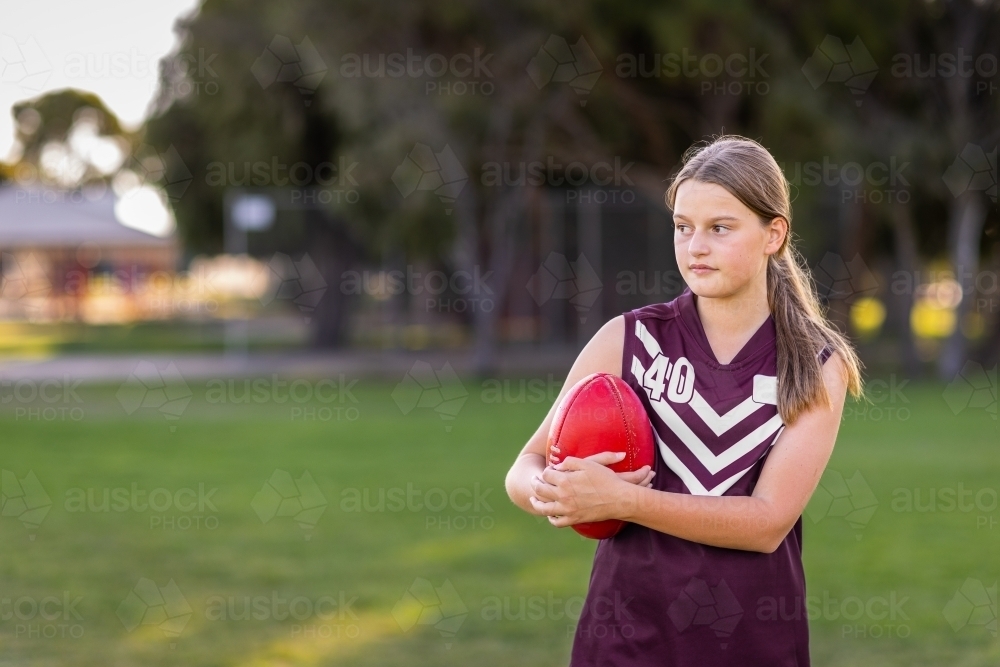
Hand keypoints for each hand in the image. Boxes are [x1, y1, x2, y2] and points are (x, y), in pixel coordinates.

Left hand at [529, 451, 653, 526]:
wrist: (619, 499)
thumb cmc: (605, 479)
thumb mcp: (588, 463)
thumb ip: (569, 462)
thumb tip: (556, 467)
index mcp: (565, 481)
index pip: (546, 475)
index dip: (546, 471)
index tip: (549, 470)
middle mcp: (563, 496)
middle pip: (541, 490)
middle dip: (535, 484)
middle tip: (534, 481)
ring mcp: (568, 510)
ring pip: (544, 508)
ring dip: (536, 503)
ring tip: (533, 499)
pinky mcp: (574, 519)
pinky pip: (557, 522)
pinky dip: (551, 518)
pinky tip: (550, 514)